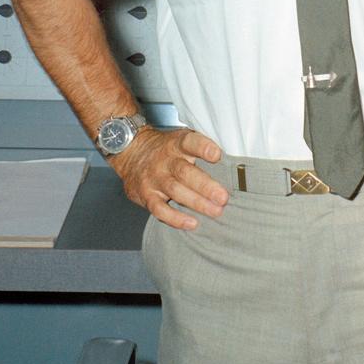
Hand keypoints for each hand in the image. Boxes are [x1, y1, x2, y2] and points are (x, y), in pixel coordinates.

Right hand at [111, 126, 227, 229]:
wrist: (131, 152)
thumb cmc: (165, 149)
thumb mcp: (180, 140)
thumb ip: (200, 148)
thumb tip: (232, 162)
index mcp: (176, 144)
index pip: (190, 142)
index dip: (203, 147)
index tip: (217, 154)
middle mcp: (165, 161)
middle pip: (184, 172)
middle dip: (205, 185)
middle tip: (223, 197)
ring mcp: (154, 179)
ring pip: (175, 191)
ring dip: (197, 203)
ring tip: (215, 211)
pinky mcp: (146, 196)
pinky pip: (160, 209)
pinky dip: (175, 218)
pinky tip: (192, 224)